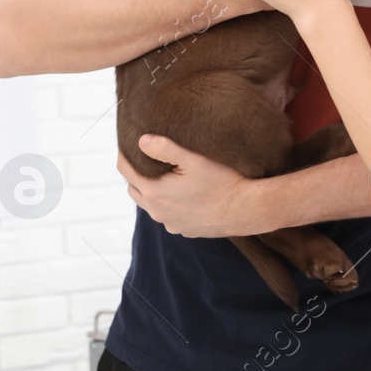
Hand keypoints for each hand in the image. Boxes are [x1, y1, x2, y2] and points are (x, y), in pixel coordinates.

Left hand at [117, 134, 262, 237]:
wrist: (246, 210)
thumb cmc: (222, 182)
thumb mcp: (193, 159)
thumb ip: (164, 148)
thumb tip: (141, 140)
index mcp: (155, 192)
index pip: (125, 170)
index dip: (124, 154)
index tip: (129, 142)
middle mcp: (157, 212)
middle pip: (134, 188)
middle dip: (136, 173)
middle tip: (147, 157)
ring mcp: (170, 224)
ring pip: (150, 204)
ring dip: (152, 190)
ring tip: (164, 174)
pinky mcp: (183, 230)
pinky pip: (167, 215)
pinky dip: (168, 203)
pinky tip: (183, 193)